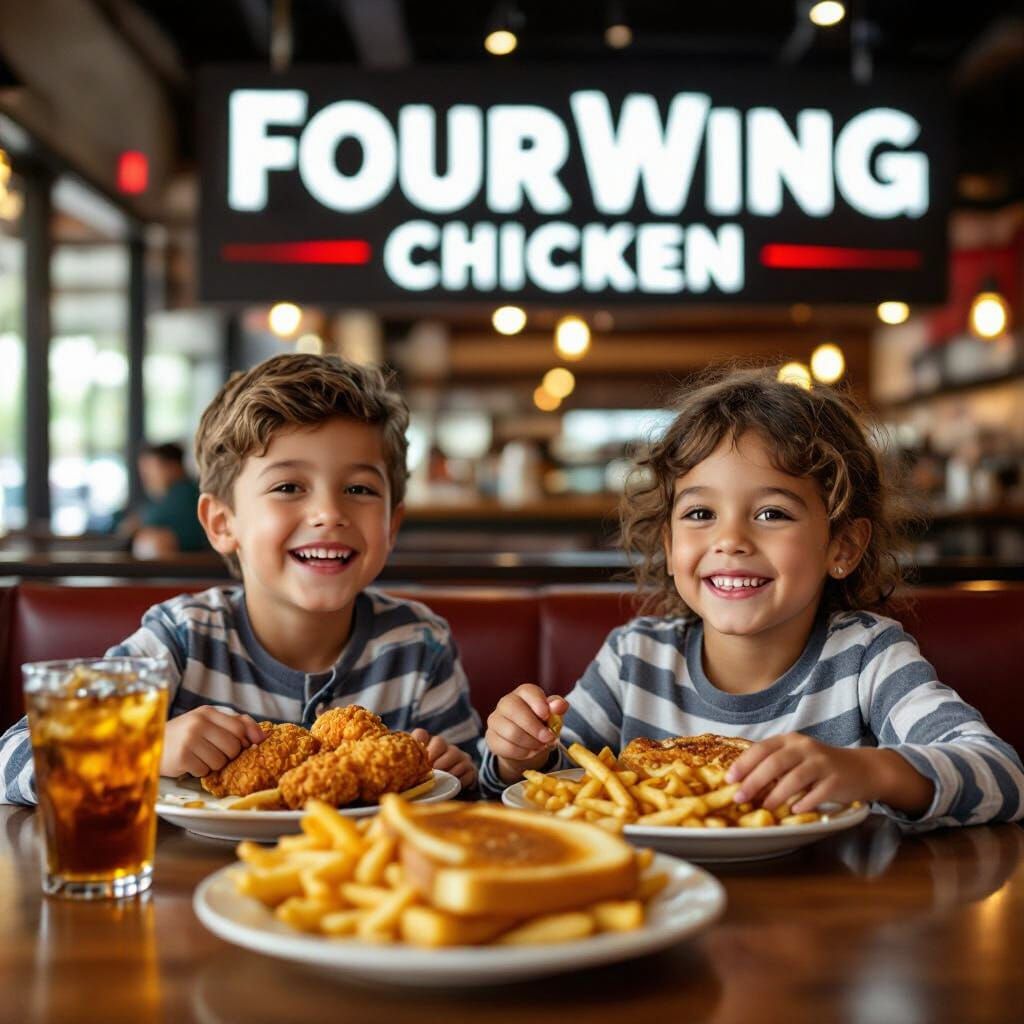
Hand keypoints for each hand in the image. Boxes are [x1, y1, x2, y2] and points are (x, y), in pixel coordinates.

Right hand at [160, 707, 264, 777]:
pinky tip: (190, 763)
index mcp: (207, 712)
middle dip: (228, 755)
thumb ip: (236, 724)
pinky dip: (200, 771)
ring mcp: (189, 739)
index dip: (244, 741)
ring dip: (213, 765)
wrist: (149, 745)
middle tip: (214, 753)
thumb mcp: (207, 722)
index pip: (239, 727)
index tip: (241, 747)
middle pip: (233, 747)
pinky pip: (205, 771)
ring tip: (200, 757)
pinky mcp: (182, 757)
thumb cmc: (185, 735)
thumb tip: (263, 737)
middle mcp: (198, 723)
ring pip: (220, 761)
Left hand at [409, 728, 476, 789]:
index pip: (421, 734)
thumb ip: (407, 772)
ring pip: (454, 753)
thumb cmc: (426, 783)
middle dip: (434, 755)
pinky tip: (454, 783)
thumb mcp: (415, 776)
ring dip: (447, 766)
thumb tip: (389, 780)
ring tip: (441, 778)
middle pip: (439, 741)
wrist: (450, 791)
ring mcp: (457, 755)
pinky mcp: (469, 766)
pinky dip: (460, 776)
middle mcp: (442, 747)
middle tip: (430, 769)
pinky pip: (466, 767)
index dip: (419, 741)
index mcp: (426, 745)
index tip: (417, 753)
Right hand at [485, 684, 568, 782]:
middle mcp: (506, 702)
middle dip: (535, 728)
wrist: (527, 742)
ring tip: (541, 746)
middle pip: (515, 711)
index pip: (527, 691)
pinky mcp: (491, 737)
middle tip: (548, 738)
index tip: (546, 715)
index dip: (538, 703)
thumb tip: (559, 705)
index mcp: (523, 693)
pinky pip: (506, 747)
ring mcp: (495, 720)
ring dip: (531, 743)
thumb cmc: (541, 723)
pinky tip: (530, 752)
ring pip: (511, 732)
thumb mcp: (553, 715)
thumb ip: (558, 707)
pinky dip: (522, 753)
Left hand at [726, 733, 873, 813]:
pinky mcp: (837, 780)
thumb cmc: (820, 766)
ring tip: (765, 807)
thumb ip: (774, 765)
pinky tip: (795, 810)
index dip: (744, 763)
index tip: (729, 779)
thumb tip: (743, 783)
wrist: (861, 768)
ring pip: (795, 777)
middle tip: (740, 797)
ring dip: (777, 794)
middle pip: (775, 763)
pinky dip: (805, 802)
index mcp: (790, 741)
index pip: (762, 748)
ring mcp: (822, 763)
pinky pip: (818, 792)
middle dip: (754, 780)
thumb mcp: (796, 758)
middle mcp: (805, 748)